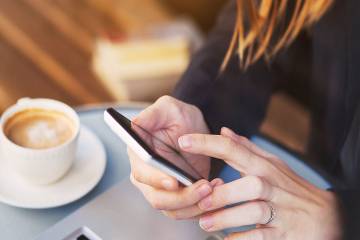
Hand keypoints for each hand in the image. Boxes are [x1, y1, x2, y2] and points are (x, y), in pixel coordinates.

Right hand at [128, 96, 215, 218]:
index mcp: (139, 155)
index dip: (156, 180)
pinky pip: (187, 211)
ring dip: (195, 204)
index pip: (142, 174)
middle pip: (158, 198)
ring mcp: (161, 189)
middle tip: (205, 186)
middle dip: (182, 197)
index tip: (174, 181)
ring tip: (214, 186)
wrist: (194, 129)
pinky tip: (216, 189)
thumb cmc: (179, 116)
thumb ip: (151, 114)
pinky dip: (201, 207)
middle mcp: (146, 175)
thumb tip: (133, 124)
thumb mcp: (167, 108)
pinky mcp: (178, 196)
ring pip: (173, 209)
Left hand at [177, 127, 341, 239]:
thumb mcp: (272, 164)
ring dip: (228, 217)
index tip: (184, 141)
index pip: (234, 150)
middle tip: (199, 200)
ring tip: (205, 223)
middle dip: (223, 193)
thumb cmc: (292, 188)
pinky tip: (227, 239)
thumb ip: (246, 149)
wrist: (327, 216)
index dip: (208, 144)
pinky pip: (262, 237)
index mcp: (264, 167)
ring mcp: (280, 211)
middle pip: (249, 184)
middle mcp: (272, 186)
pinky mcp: (285, 233)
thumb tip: (224, 131)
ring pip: (254, 211)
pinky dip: (243, 238)